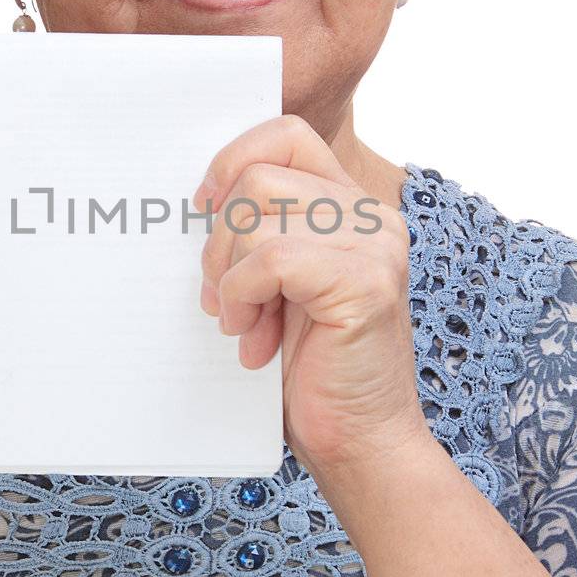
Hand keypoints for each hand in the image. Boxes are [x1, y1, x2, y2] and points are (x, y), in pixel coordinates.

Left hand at [194, 114, 431, 509]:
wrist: (359, 439)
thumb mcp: (279, 284)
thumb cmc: (313, 367)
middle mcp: (373, 216)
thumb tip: (200, 197)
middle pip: (258, 178)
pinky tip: (254, 338)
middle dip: (221, 239)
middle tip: (226, 298)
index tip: (206, 209)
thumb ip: (260, 232)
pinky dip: (244, 297)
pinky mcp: (366, 282)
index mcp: (354, 207)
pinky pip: (270, 259)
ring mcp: (375, 246)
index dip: (234, 162)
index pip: (287, 136)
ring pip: (256, 216)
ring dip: (230, 276)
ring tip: (244, 322)